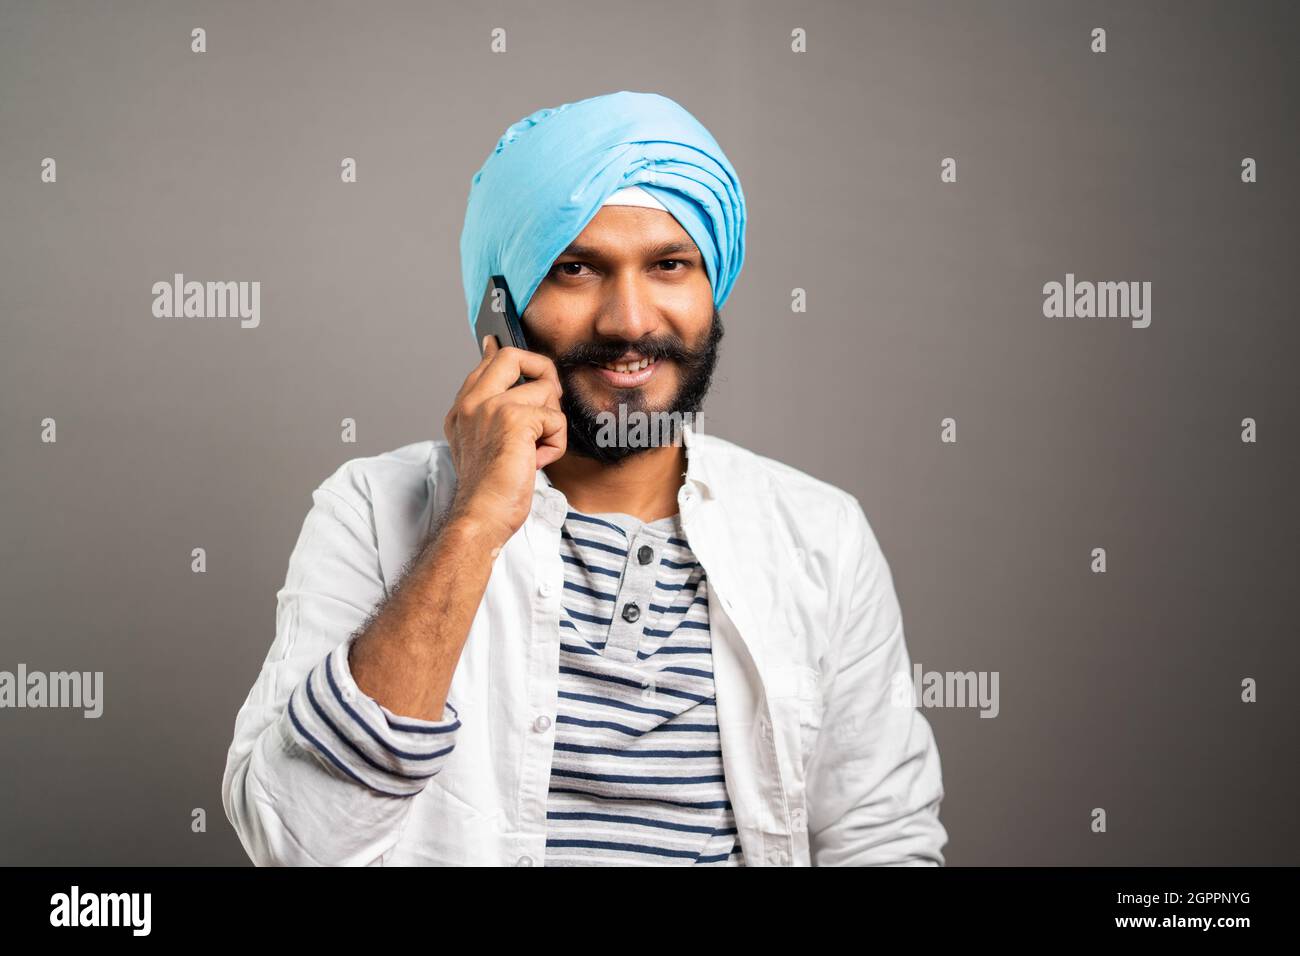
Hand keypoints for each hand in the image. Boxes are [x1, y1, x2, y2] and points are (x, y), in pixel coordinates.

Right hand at [441, 336, 566, 547]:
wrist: (481, 516)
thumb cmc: (487, 490)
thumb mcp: (482, 446)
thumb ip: (492, 416)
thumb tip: (505, 392)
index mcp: (463, 409)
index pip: (486, 363)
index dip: (504, 353)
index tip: (501, 344)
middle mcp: (472, 403)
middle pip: (512, 355)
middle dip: (542, 371)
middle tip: (548, 401)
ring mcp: (491, 407)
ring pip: (545, 391)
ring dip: (552, 424)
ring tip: (535, 450)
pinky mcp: (514, 419)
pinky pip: (555, 419)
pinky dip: (555, 444)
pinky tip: (536, 461)